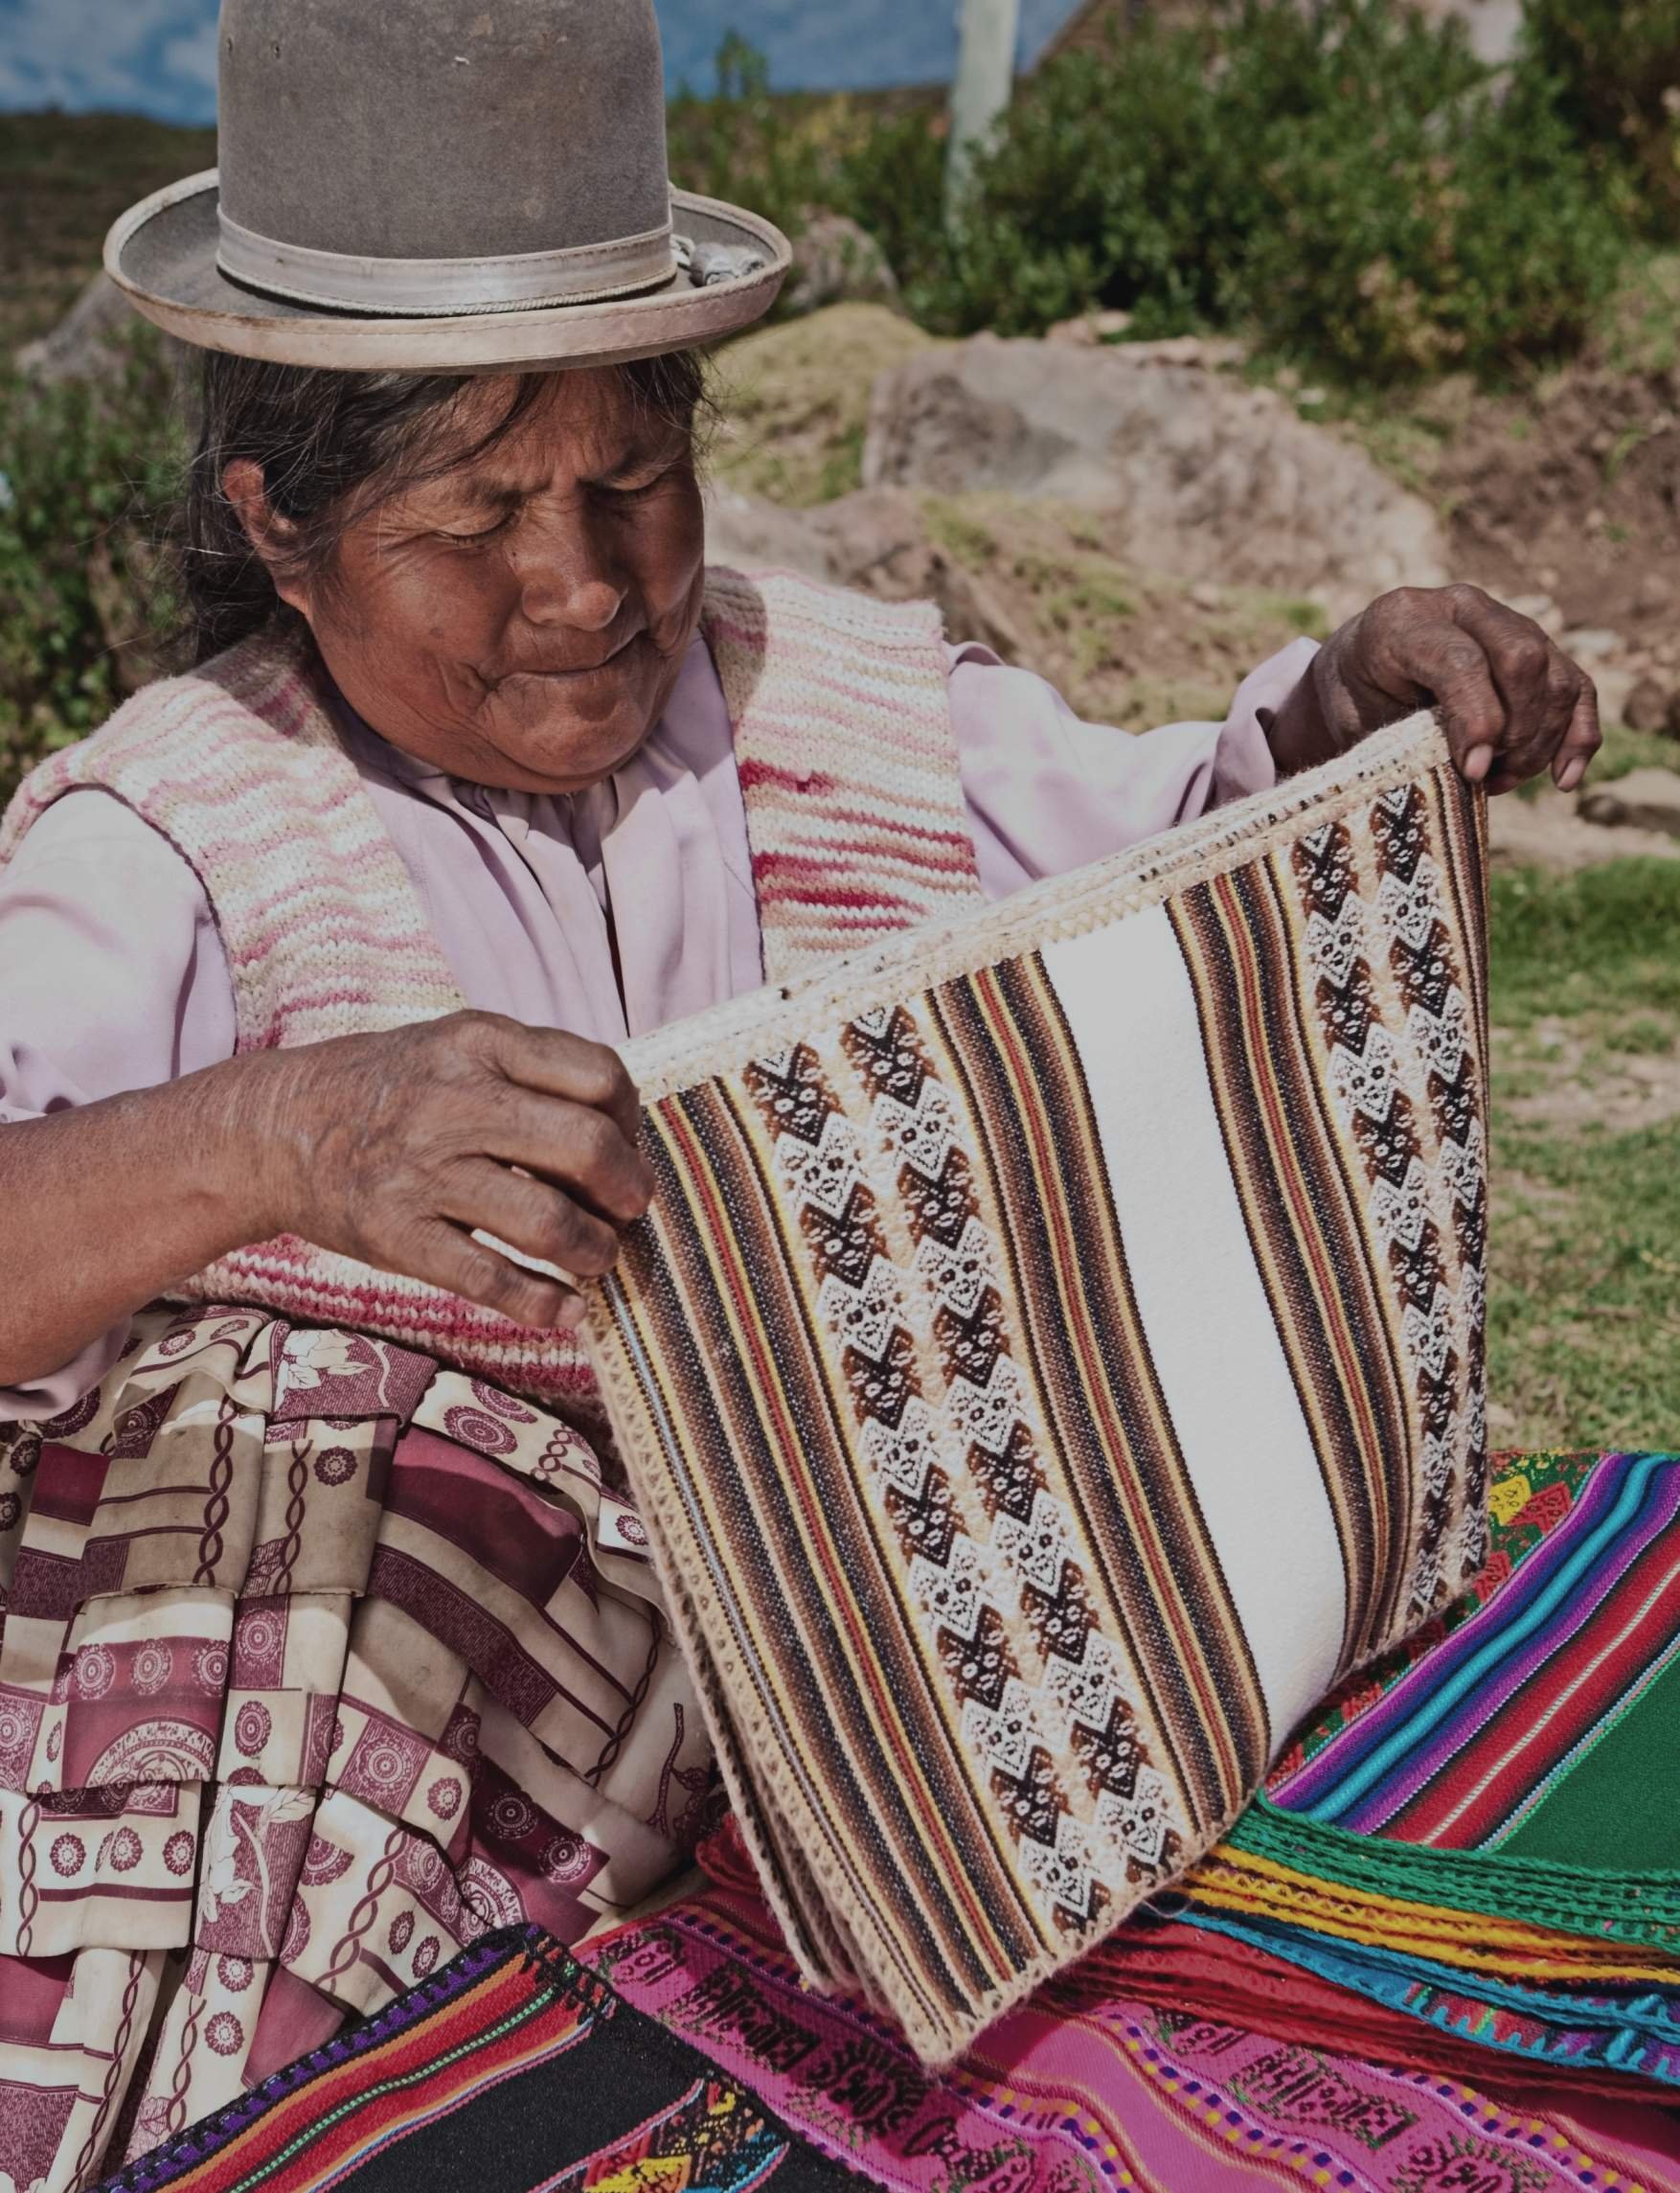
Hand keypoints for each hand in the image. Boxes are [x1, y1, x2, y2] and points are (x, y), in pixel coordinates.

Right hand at [245, 1011, 653, 1330]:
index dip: (632, 1120)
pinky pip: (490, 1279)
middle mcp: (455, 1101)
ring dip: (594, 1251)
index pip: (599, 1077)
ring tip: (597, 1257)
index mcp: (481, 1043)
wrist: (276, 1127)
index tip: (625, 1146)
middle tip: (627, 1210)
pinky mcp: (396, 1234)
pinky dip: (543, 1305)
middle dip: (627, 1190)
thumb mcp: (459, 1046)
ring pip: (547, 1221)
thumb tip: (627, 1140)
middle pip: (587, 1146)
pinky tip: (567, 1311)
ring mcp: (423, 1171)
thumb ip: (535, 1074)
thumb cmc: (392, 1089)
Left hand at [1266, 584, 1600, 793]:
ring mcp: (1509, 623)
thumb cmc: (1356, 699)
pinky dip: (1577, 737)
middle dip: (1515, 730)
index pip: (1462, 660)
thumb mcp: (1359, 719)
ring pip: (1555, 678)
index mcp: (1407, 618)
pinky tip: (1563, 780)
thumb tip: (1469, 772)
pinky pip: (1577, 690)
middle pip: (1523, 659)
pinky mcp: (1540, 650)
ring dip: (1539, 742)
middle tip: (1486, 775)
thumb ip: (1407, 737)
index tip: (1474, 771)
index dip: (1476, 719)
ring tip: (1498, 779)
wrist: (1361, 670)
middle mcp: (1465, 608)